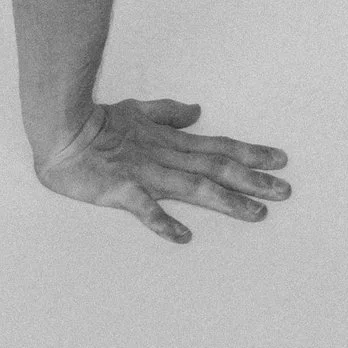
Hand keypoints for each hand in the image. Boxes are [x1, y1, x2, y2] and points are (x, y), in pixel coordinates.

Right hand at [35, 98, 291, 244]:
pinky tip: (184, 237)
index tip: (281, 159)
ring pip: (194, 186)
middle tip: (287, 190)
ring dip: (227, 200)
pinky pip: (145, 208)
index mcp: (170, 141)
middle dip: (254, 179)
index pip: (219, 146)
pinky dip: (164, 221)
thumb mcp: (138, 111)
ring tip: (258, 214)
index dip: (251, 153)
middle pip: (217, 167)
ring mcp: (146, 172)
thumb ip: (169, 113)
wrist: (61, 130)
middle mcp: (166, 157)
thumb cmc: (97, 124)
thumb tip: (198, 110)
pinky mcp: (121, 189)